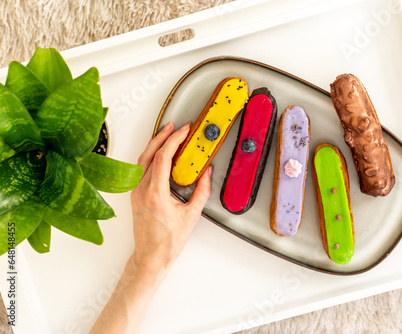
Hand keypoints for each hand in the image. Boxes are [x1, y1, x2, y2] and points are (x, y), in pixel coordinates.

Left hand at [130, 122, 212, 276]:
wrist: (151, 256)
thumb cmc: (167, 241)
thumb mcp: (191, 215)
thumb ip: (202, 191)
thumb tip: (206, 172)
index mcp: (155, 195)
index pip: (162, 158)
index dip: (173, 141)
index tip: (183, 131)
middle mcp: (142, 191)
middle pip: (149, 154)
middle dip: (163, 136)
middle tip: (175, 126)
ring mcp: (135, 192)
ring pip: (142, 160)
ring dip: (155, 144)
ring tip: (167, 134)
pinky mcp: (135, 194)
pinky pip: (141, 169)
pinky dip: (151, 156)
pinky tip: (159, 153)